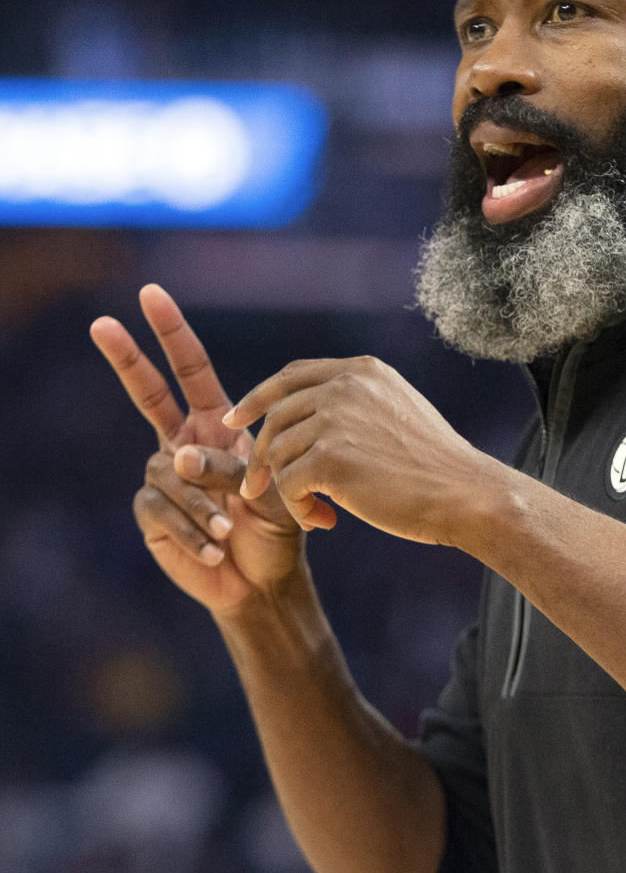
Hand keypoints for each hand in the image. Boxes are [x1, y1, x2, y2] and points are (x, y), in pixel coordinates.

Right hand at [90, 284, 302, 613]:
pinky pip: (160, 509)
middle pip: (147, 393)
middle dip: (126, 357)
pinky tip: (213, 548)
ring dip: (201, 501)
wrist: (265, 579)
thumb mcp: (272, 488)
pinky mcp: (152, 515)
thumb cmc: (276, 527)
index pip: (191, 370)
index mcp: (217, 423)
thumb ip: (232, 466)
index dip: (171, 332)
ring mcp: (164, 477)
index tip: (151, 293)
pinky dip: (191, 530)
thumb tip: (177, 458)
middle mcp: (184, 442)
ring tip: (229, 528)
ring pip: (169, 472)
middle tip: (102, 322)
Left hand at [222, 355, 489, 545]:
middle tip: (252, 489)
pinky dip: (298, 509)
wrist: (464, 493)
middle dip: (258, 455)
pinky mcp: (330, 457)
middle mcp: (344, 385)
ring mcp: (336, 418)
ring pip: (278, 454)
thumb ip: (356, 403)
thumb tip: (308, 414)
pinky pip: (288, 485)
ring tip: (315, 512)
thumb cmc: (435, 465)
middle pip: (276, 416)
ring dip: (288, 490)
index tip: (236, 421)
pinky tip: (324, 521)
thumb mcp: (397, 411)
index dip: (258, 398)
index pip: (292, 376)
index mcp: (361, 370)